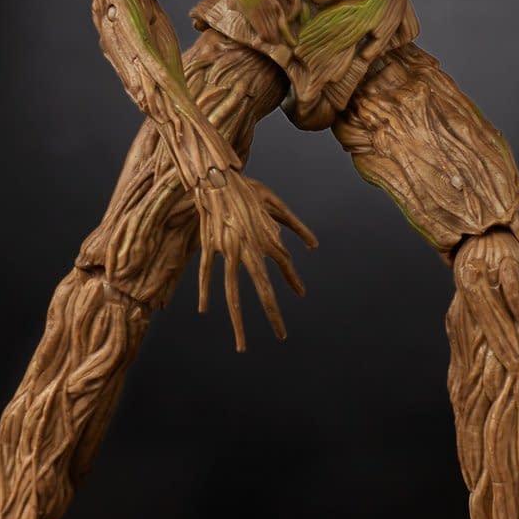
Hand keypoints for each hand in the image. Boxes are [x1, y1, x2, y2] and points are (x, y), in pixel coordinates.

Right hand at [193, 166, 316, 350]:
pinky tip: (204, 309)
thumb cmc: (248, 189)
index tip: (300, 294)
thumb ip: (295, 226)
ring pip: (232, 292)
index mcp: (266, 238)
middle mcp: (248, 249)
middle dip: (273, 315)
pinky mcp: (209, 246)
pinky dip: (204, 292)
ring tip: (241, 342)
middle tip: (281, 336)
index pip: (285, 267)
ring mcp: (227, 250)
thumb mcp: (275, 204)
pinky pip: (207, 274)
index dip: (293, 281)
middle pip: (263, 290)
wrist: (217, 176)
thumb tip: (314, 246)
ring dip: (238, 320)